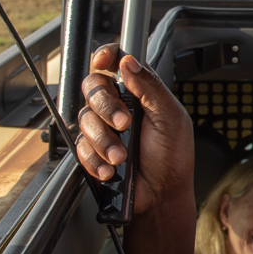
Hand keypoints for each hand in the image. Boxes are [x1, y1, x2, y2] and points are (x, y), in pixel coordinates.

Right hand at [75, 43, 194, 218]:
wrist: (161, 196)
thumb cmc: (172, 158)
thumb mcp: (171, 118)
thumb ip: (151, 87)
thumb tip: (130, 62)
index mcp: (140, 94)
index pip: (117, 64)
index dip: (106, 56)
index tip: (103, 61)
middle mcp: (119, 107)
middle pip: (94, 88)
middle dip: (106, 107)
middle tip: (124, 125)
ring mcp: (104, 129)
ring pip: (84, 119)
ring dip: (104, 140)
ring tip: (122, 156)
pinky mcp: (92, 151)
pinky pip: (80, 147)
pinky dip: (95, 159)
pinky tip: (112, 169)